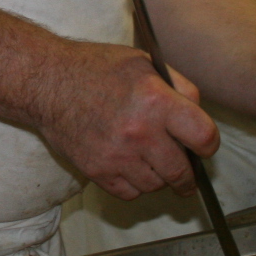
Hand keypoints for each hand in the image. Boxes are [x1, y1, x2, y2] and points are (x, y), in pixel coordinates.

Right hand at [38, 44, 219, 201]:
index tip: (202, 147)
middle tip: (185, 172)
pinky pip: (129, 193)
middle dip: (187, 174)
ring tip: (150, 162)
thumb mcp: (144, 62)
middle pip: (181, 171)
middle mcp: (140, 131)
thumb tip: (199, 114)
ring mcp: (117, 155)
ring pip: (156, 185)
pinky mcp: (97, 171)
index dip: (208, 145)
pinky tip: (130, 168)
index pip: (204, 137)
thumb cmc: (95, 68)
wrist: (47, 82)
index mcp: (156, 101)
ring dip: (158, 177)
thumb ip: (178, 86)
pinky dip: (134, 185)